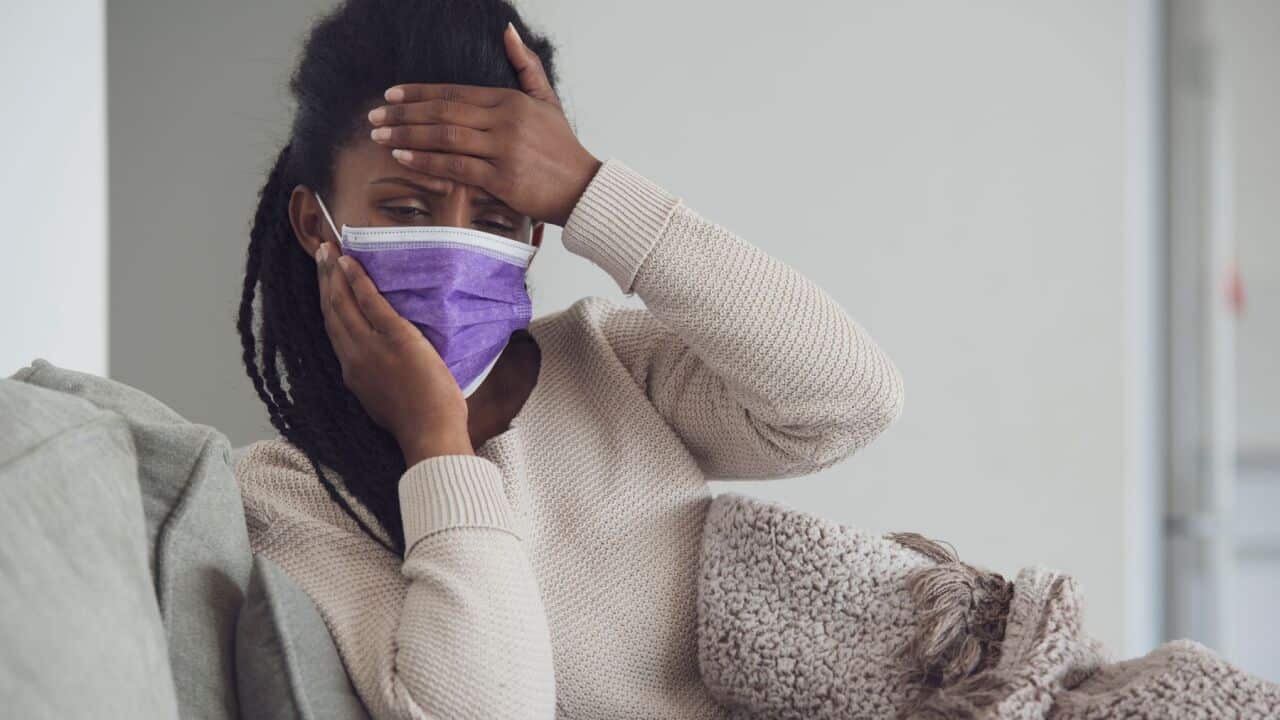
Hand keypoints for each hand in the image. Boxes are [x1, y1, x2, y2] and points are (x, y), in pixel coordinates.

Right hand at [314, 242, 473, 464]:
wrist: (430, 433)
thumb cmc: (420, 422)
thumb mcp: (387, 400)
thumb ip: (379, 378)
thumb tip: (385, 364)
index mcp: (352, 374)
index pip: (334, 331)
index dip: (326, 304)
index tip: (323, 284)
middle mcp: (353, 358)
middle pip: (331, 312)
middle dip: (324, 281)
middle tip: (320, 255)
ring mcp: (370, 347)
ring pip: (342, 303)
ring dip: (334, 274)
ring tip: (328, 251)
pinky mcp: (394, 337)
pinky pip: (370, 301)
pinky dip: (357, 280)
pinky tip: (350, 262)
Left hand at [366, 22, 602, 226]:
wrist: (583, 188)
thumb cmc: (562, 148)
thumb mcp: (546, 100)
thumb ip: (526, 65)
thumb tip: (507, 30)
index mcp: (510, 100)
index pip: (454, 92)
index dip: (418, 93)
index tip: (390, 95)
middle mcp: (505, 122)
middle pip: (442, 112)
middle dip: (403, 114)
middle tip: (374, 116)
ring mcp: (503, 150)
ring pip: (444, 137)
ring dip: (407, 136)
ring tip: (379, 136)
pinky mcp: (502, 179)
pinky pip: (455, 168)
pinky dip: (426, 162)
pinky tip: (403, 158)